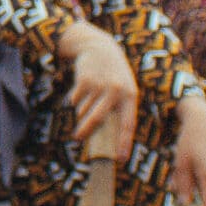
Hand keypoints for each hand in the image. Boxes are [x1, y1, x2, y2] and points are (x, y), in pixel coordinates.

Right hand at [59, 22, 138, 144]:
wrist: (100, 47)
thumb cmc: (113, 75)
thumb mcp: (123, 88)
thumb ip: (118, 109)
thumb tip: (105, 137)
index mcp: (130, 96)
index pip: (128, 123)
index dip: (124, 142)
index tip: (119, 158)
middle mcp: (116, 90)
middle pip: (98, 118)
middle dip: (87, 130)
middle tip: (78, 138)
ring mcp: (100, 85)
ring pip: (84, 109)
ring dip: (81, 111)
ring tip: (85, 101)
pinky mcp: (84, 80)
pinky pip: (75, 100)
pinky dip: (75, 99)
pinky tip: (81, 89)